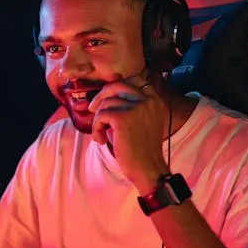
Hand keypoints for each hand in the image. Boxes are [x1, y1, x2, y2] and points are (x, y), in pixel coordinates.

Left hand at [88, 77, 169, 194]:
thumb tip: (106, 93)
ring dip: (99, 120)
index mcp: (155, 99)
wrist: (148, 168)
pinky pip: (101, 115)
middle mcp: (148, 100)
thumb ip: (131, 104)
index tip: (107, 98)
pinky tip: (101, 140)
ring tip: (102, 135)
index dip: (117, 86)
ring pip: (106, 103)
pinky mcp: (123, 118)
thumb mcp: (142, 120)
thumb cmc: (142, 148)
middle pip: (117, 86)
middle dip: (101, 96)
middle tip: (92, 109)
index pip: (134, 79)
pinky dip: (96, 128)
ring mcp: (136, 107)